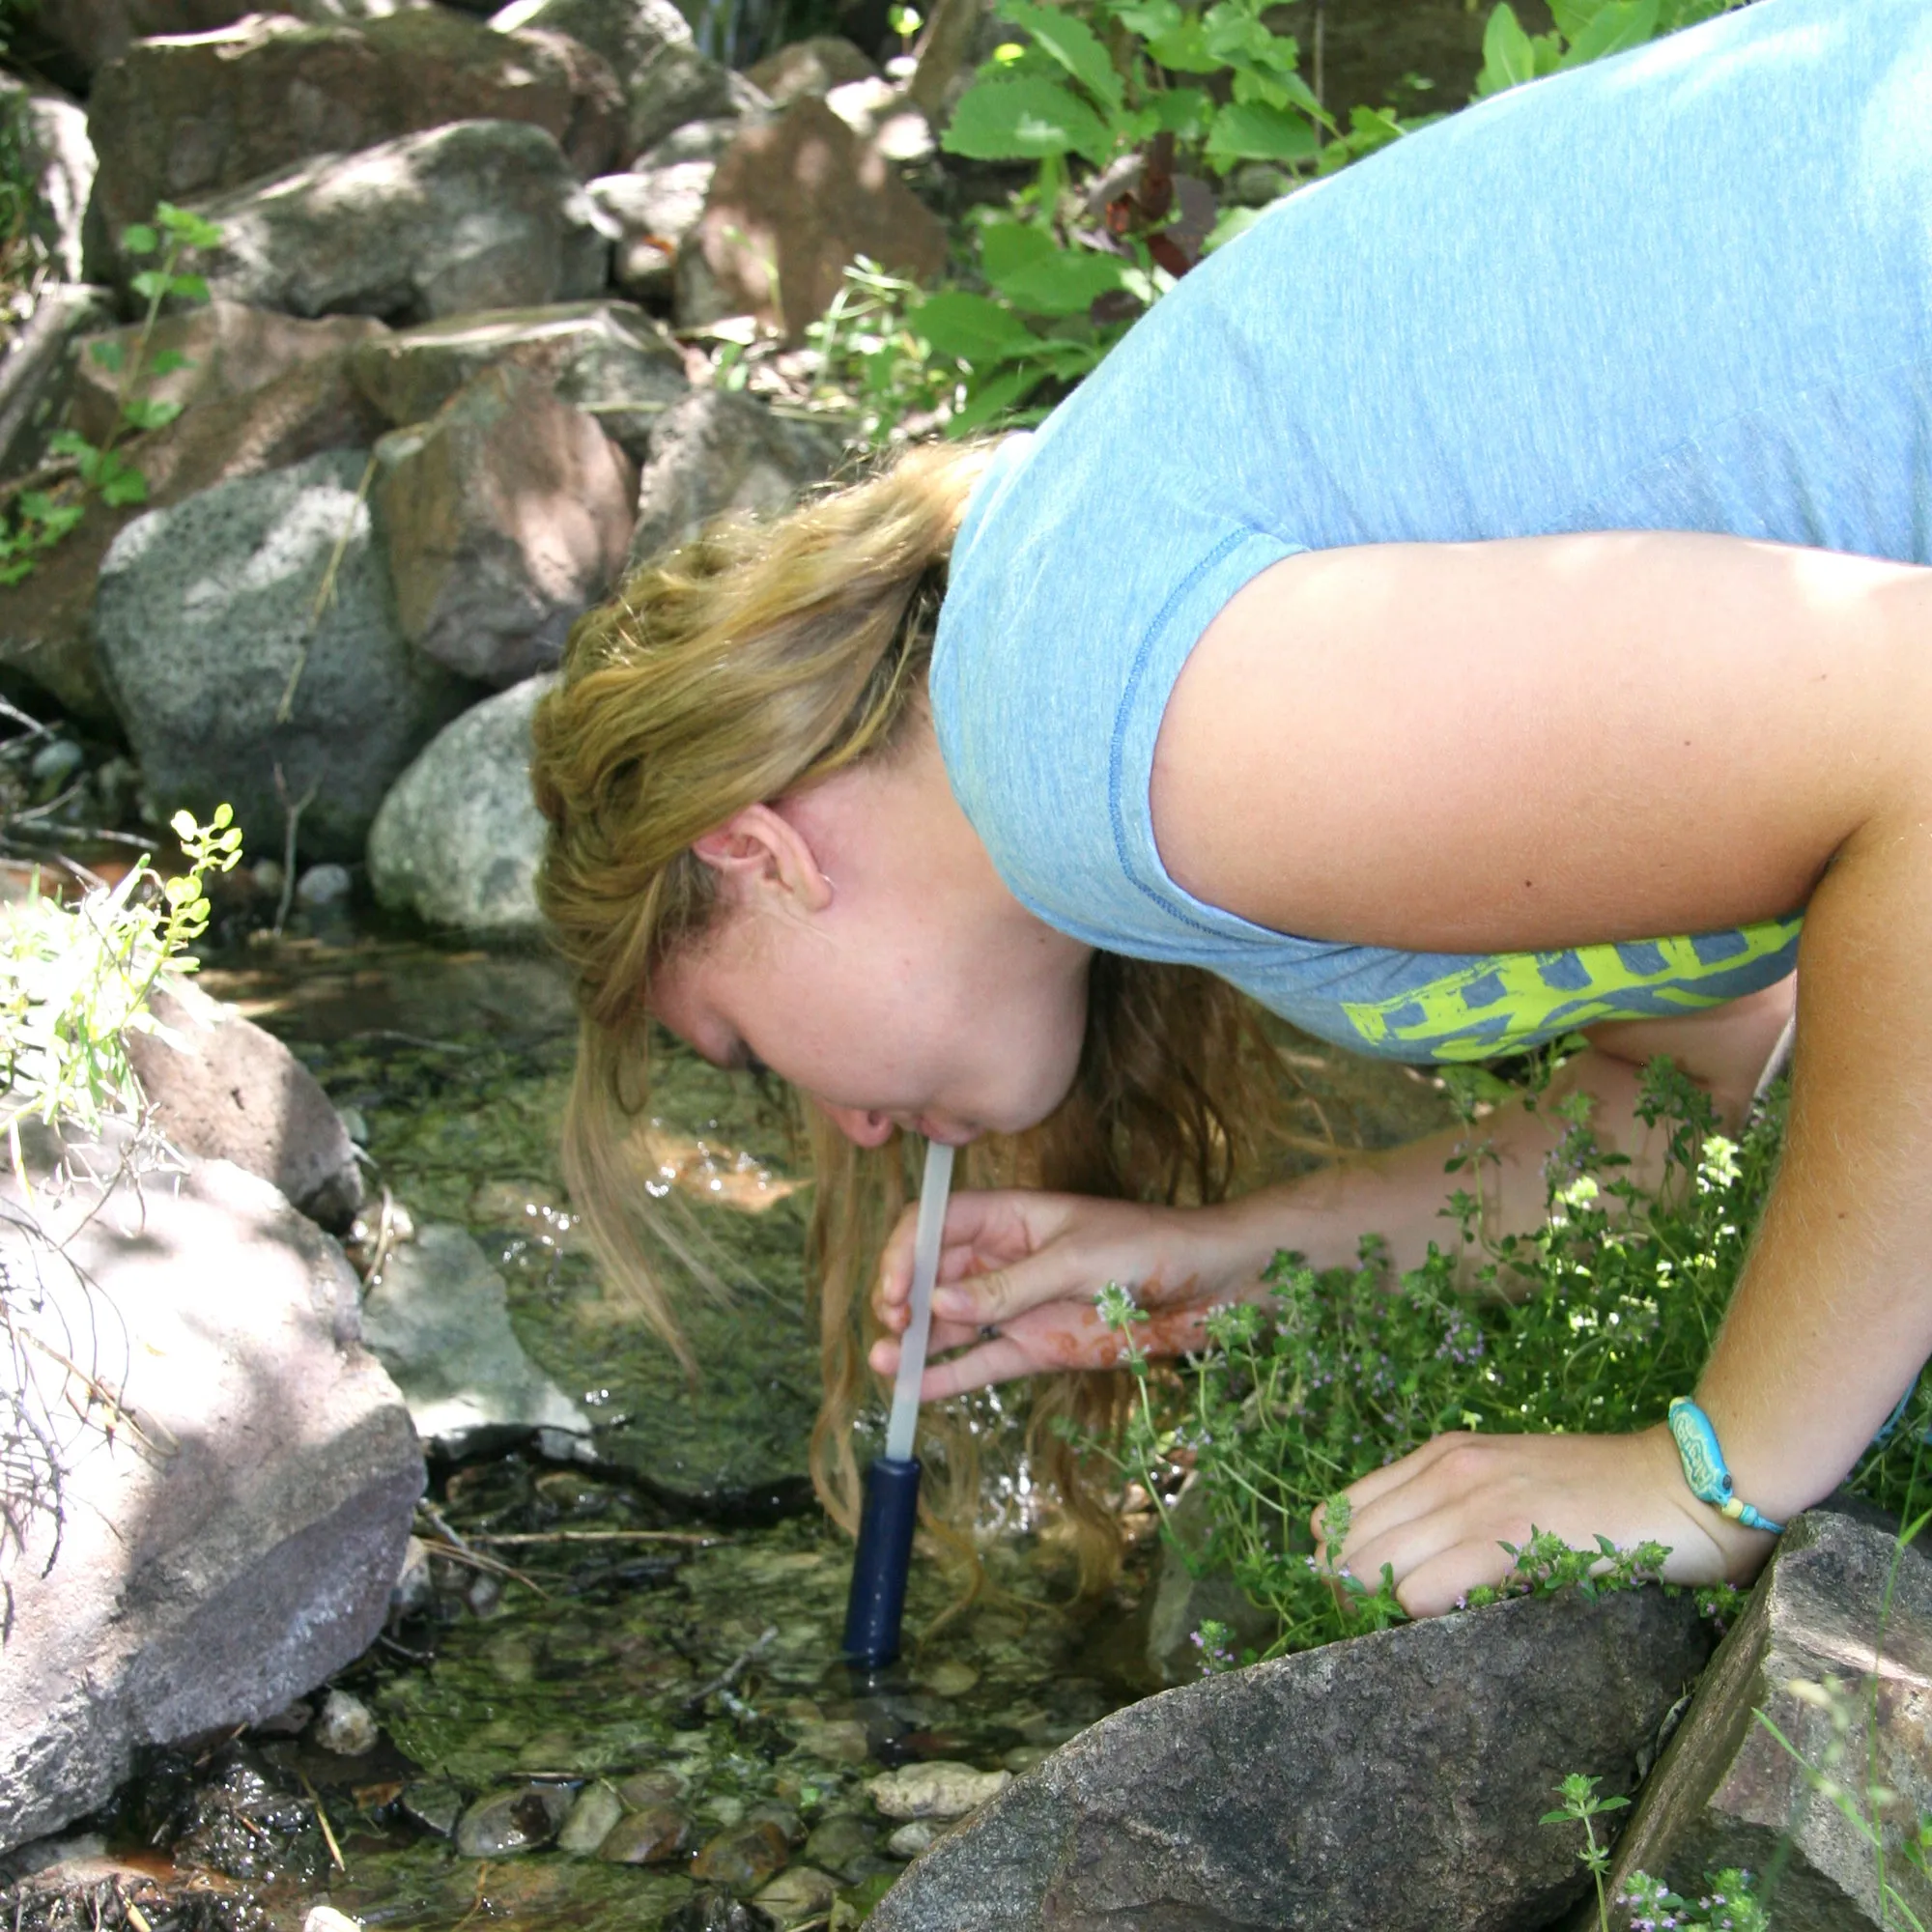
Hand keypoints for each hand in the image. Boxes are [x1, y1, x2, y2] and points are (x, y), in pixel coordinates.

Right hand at [868, 1188, 1268, 1397]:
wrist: (1217, 1285)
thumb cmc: (1152, 1248)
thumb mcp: (1078, 1260)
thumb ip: (1009, 1286)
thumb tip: (938, 1303)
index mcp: (1012, 1216)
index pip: (937, 1222)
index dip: (905, 1250)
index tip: (896, 1287)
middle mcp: (1005, 1259)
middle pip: (933, 1273)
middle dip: (902, 1296)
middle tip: (895, 1324)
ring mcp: (1018, 1306)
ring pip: (949, 1323)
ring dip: (914, 1341)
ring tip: (885, 1362)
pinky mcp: (1038, 1347)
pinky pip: (982, 1362)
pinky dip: (948, 1375)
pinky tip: (913, 1390)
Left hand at [1312, 1424, 1776, 1616]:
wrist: (1683, 1483)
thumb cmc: (1604, 1496)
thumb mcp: (1511, 1484)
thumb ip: (1457, 1508)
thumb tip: (1400, 1567)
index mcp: (1441, 1455)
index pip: (1341, 1511)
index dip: (1341, 1562)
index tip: (1365, 1599)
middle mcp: (1446, 1469)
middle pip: (1345, 1543)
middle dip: (1350, 1592)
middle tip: (1385, 1629)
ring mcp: (1474, 1500)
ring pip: (1372, 1567)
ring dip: (1379, 1609)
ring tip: (1417, 1631)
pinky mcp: (1508, 1538)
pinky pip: (1420, 1588)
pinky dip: (1417, 1616)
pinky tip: (1452, 1625)